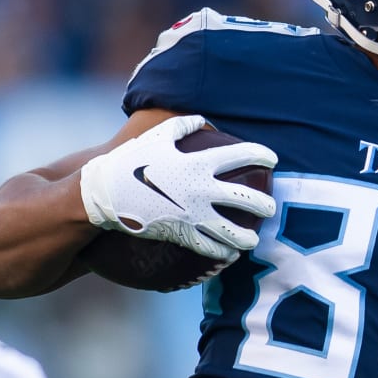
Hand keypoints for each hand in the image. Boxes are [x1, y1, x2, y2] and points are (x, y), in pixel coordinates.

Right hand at [79, 114, 277, 260]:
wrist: (105, 193)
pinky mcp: (180, 234)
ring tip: (253, 240)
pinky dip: (221, 253)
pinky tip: (228, 256)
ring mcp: (192, 214)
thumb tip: (204, 121)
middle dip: (264, 204)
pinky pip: (207, 248)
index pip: (241, 156)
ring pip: (231, 231)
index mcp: (198, 162)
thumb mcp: (158, 135)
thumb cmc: (132, 160)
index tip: (272, 159)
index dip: (260, 155)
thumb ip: (185, 126)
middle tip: (270, 207)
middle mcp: (201, 189)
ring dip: (247, 238)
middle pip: (245, 199)